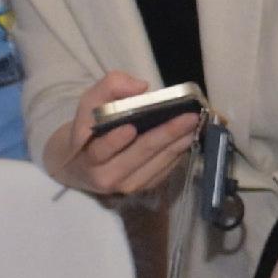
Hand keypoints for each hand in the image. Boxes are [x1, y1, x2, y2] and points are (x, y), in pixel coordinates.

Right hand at [61, 72, 203, 201]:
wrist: (84, 164)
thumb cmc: (90, 129)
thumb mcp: (91, 103)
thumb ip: (110, 87)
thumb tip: (141, 87)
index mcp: (86, 154)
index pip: (100, 149)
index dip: (115, 141)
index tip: (131, 127)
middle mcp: (105, 175)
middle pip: (138, 154)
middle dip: (165, 134)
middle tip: (188, 117)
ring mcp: (125, 186)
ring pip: (155, 164)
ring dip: (177, 144)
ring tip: (194, 126)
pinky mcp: (141, 190)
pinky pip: (162, 172)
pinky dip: (176, 154)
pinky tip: (188, 139)